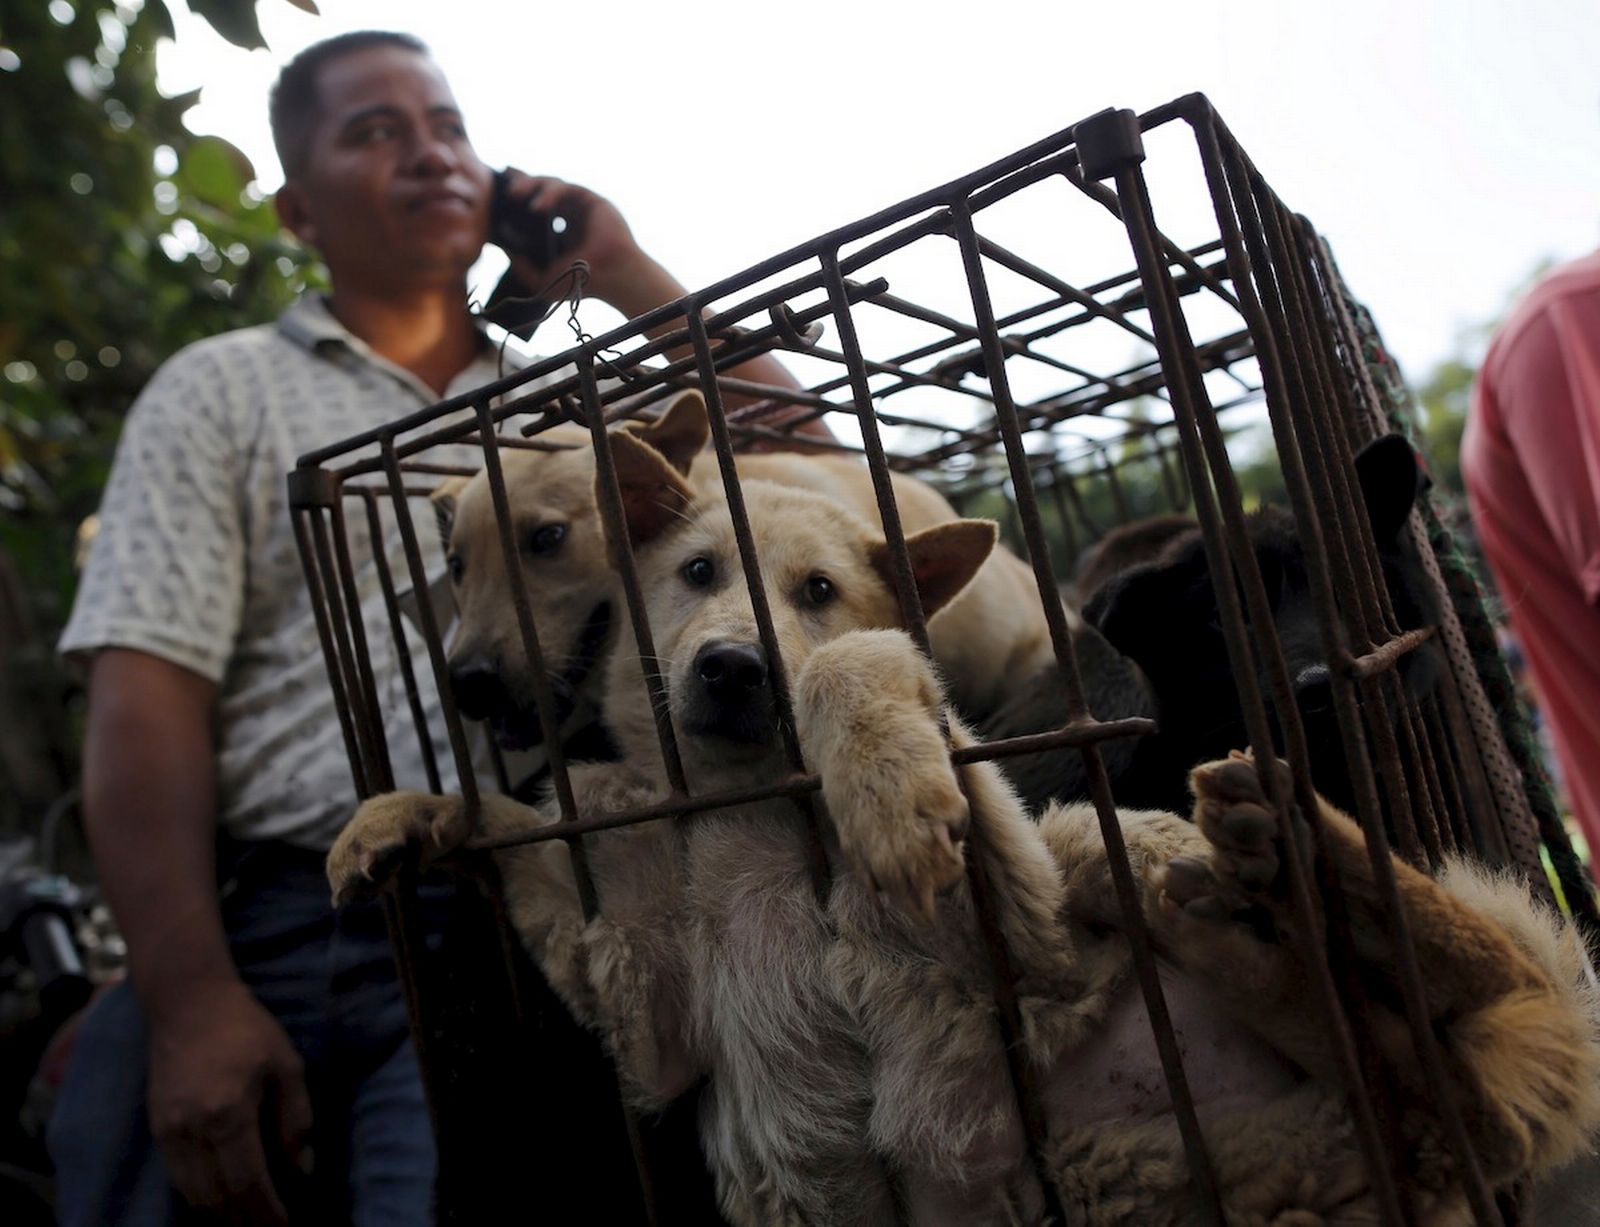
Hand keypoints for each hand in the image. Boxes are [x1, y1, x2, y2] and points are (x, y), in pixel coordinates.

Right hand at [147, 978, 312, 1225]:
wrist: (188, 1003)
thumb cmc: (246, 1028)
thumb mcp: (286, 1064)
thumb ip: (296, 1118)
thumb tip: (300, 1168)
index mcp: (229, 1112)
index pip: (248, 1182)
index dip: (266, 1212)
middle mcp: (193, 1129)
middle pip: (217, 1197)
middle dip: (243, 1222)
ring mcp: (169, 1131)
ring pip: (192, 1194)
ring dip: (219, 1216)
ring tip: (246, 1223)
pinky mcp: (157, 1128)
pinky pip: (177, 1177)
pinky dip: (198, 1197)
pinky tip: (218, 1202)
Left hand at [494, 169, 655, 306]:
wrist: (610, 278)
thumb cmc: (583, 283)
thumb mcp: (544, 281)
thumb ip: (523, 270)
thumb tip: (506, 254)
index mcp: (562, 230)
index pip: (538, 205)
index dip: (521, 196)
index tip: (501, 194)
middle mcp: (572, 215)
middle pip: (543, 189)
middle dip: (523, 185)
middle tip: (506, 192)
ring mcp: (583, 206)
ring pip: (553, 184)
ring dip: (532, 185)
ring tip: (515, 194)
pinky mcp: (592, 200)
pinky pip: (566, 188)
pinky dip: (550, 193)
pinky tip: (538, 207)